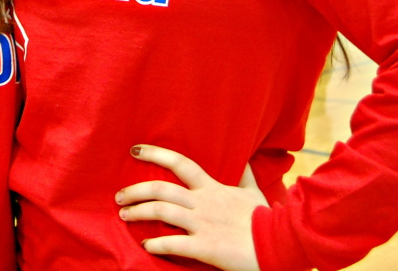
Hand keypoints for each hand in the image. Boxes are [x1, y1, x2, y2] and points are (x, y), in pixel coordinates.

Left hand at [115, 145, 267, 270]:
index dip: (155, 154)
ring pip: (161, 212)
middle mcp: (202, 202)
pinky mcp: (204, 247)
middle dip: (135, 190)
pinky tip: (145, 244)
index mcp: (212, 187)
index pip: (180, 163)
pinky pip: (172, 243)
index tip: (135, 150)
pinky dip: (155, 243)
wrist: (279, 243)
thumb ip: (243, 175)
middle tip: (119, 196)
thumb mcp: (253, 192)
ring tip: (124, 216)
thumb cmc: (263, 218)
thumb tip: (243, 158)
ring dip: (138, 212)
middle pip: (161, 189)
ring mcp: (202, 224)